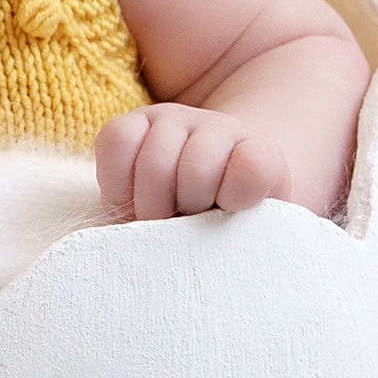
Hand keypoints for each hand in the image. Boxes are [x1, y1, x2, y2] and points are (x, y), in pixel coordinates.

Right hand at [96, 104, 291, 221]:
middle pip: (196, 171)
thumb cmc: (226, 226)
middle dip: (184, 214)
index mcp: (261, 157)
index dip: (234, 199)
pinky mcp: (135, 122)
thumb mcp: (248, 236)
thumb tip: (216, 257)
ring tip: (157, 221)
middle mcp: (220, 129)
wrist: (205, 197)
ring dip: (150, 206)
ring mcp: (176, 120)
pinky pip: (116, 141)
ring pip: (155, 162)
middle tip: (184, 232)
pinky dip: (116, 181)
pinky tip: (130, 199)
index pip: (253, 169)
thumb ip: (247, 240)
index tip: (227, 217)